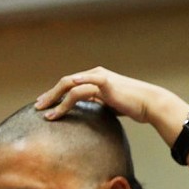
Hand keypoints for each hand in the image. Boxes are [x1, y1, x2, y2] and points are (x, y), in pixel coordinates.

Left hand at [34, 66, 185, 123]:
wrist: (150, 103)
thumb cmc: (134, 105)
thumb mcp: (112, 104)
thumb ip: (99, 103)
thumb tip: (88, 113)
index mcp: (96, 78)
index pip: (69, 85)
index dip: (55, 93)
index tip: (45, 104)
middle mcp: (95, 74)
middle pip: (65, 83)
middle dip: (50, 95)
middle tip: (38, 107)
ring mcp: (99, 77)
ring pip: (70, 86)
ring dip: (55, 99)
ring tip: (47, 113)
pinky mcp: (105, 83)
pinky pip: (84, 86)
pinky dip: (72, 90)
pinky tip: (62, 100)